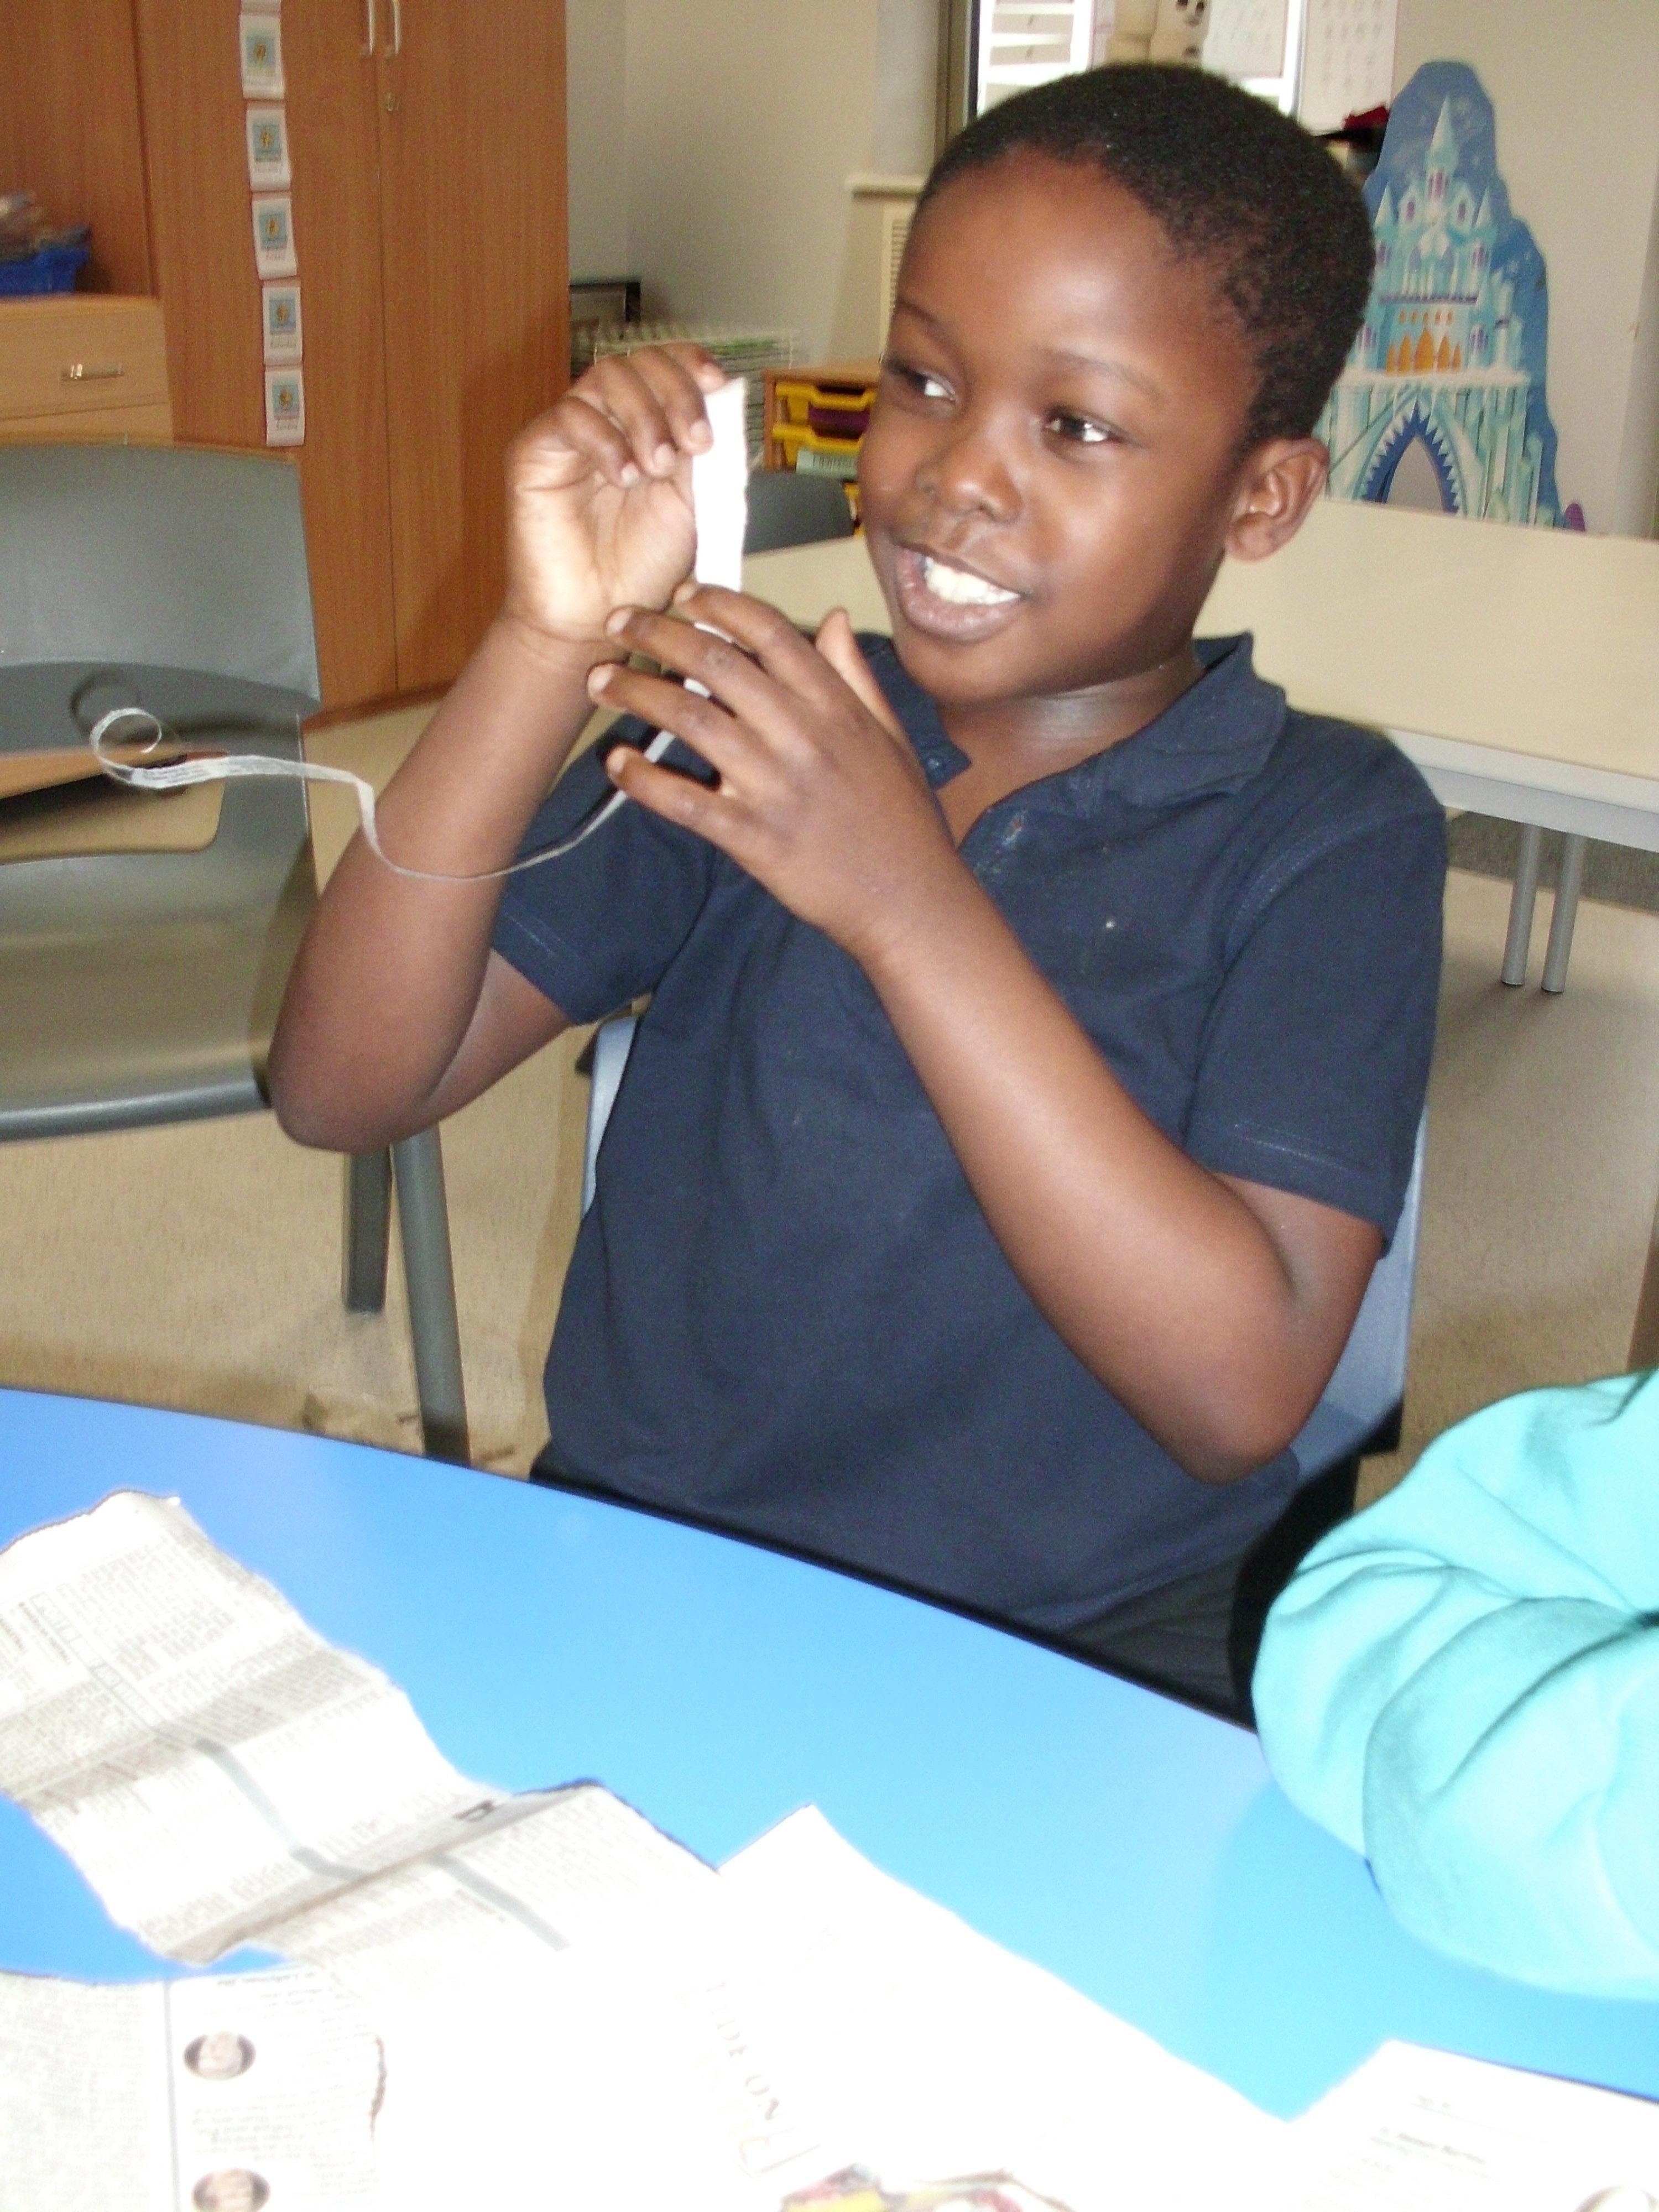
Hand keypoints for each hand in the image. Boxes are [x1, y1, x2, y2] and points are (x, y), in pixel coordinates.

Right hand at [502, 346, 728, 650]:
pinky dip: (605, 440)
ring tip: (659, 468)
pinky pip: (569, 416)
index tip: (717, 383)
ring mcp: (571, 432)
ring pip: (606, 377)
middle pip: (638, 362)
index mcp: (647, 426)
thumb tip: (723, 398)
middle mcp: (609, 420)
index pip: (664, 365)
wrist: (595, 616)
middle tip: (695, 442)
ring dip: (644, 416)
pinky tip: (625, 477)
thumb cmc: (641, 568)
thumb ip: (700, 453)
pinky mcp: (534, 451)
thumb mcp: (691, 503)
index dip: (689, 363)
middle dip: (675, 392)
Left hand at [588, 592, 963, 959]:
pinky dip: (645, 779)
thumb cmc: (902, 819)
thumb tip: (832, 619)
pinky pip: (686, 801)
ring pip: (691, 720)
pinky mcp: (754, 837)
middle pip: (717, 663)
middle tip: (620, 622)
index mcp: (836, 706)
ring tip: (600, 681)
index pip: (770, 632)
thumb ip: (856, 675)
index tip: (684, 593)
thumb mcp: (890, 736)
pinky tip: (618, 763)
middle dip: (659, 634)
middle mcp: (802, 735)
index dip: (720, 604)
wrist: (908, 899)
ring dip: (638, 693)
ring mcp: (776, 786)